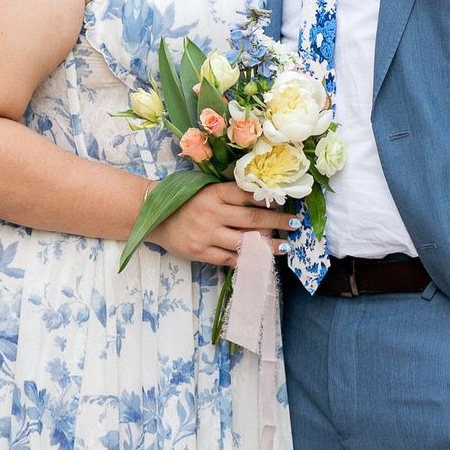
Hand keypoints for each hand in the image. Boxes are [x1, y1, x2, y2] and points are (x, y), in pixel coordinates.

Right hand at [155, 180, 294, 270]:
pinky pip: (230, 258)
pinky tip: (262, 259)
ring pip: (244, 242)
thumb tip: (265, 202)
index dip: (269, 201)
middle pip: (252, 220)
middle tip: (295, 225)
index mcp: (214, 192)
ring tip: (285, 247)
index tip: (285, 205)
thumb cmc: (186, 201)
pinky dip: (248, 259)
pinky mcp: (200, 252)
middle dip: (277, 223)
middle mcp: (211, 212)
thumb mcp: (206, 190)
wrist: (155, 216)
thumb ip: (230, 194)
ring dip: (268, 245)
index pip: (248, 195)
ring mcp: (205, 234)